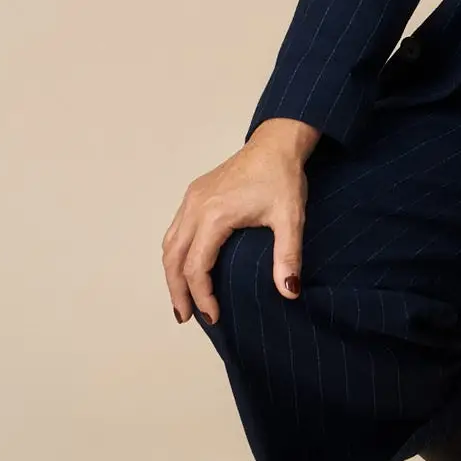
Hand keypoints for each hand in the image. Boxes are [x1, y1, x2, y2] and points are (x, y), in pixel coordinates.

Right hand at [161, 117, 319, 325]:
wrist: (277, 143)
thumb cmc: (283, 178)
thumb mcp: (291, 218)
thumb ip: (288, 256)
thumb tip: (289, 291)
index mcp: (214, 215)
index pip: (196, 267)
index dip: (202, 296)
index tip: (214, 316)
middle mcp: (195, 207)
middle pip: (173, 258)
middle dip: (177, 291)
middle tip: (186, 317)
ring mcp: (192, 199)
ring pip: (170, 244)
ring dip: (172, 273)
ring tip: (182, 299)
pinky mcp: (195, 194)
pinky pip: (176, 230)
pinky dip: (176, 254)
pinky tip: (186, 267)